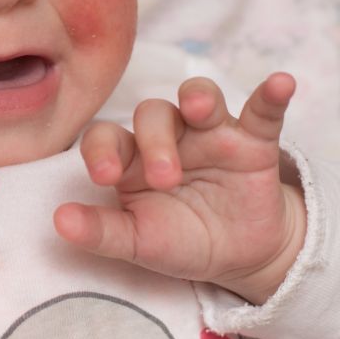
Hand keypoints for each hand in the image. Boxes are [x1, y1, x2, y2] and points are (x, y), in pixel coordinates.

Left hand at [54, 74, 306, 303]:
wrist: (237, 254)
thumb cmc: (177, 239)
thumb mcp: (138, 242)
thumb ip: (101, 232)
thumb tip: (59, 220)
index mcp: (131, 156)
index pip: (107, 136)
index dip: (101, 149)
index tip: (104, 176)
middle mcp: (167, 135)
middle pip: (153, 113)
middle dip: (156, 141)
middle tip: (165, 178)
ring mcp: (209, 133)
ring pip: (199, 97)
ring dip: (199, 98)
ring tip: (200, 110)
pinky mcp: (252, 141)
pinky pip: (261, 111)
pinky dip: (270, 96)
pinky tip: (280, 84)